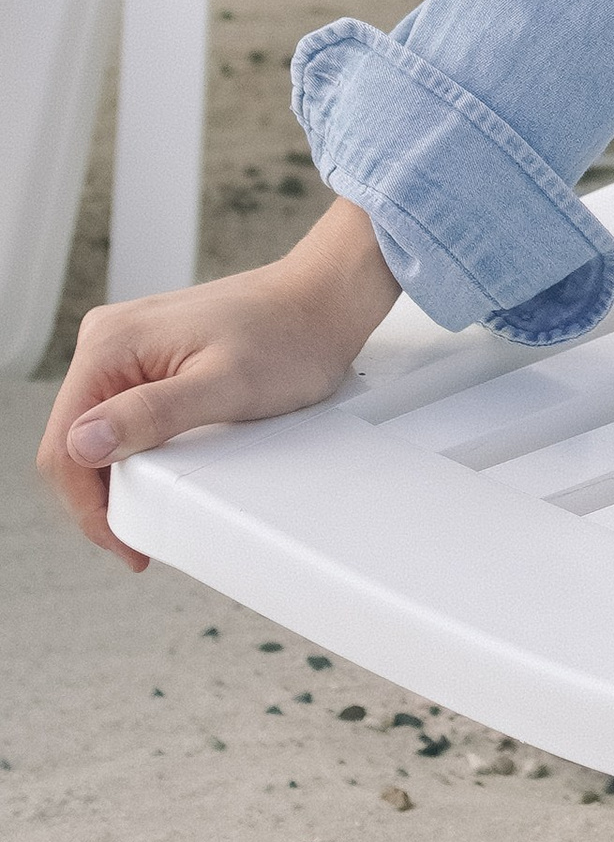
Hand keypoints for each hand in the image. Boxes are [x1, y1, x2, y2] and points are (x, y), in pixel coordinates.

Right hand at [37, 195, 401, 569]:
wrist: (321, 301)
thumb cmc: (286, 336)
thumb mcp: (224, 386)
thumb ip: (152, 414)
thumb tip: (85, 444)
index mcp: (110, 344)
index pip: (63, 444)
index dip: (87, 505)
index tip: (124, 540)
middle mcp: (107, 340)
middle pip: (73, 442)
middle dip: (99, 496)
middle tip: (137, 538)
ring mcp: (128, 348)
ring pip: (95, 433)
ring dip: (116, 476)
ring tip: (147, 512)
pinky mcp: (149, 358)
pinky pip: (121, 416)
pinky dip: (134, 452)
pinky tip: (156, 473)